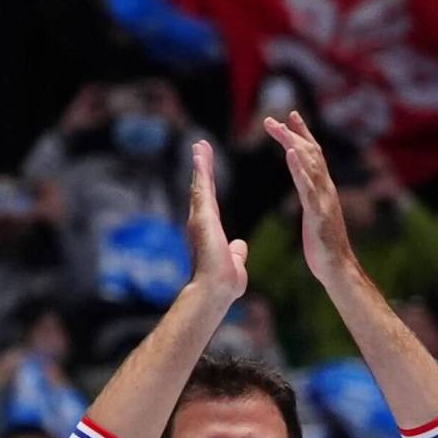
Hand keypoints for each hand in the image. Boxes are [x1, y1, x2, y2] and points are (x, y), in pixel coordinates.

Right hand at [180, 137, 249, 308]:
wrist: (215, 290)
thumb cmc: (223, 283)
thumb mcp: (233, 261)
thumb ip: (235, 251)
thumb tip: (239, 246)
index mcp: (209, 230)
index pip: (209, 201)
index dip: (208, 183)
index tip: (207, 168)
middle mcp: (200, 222)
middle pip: (200, 189)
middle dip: (201, 168)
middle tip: (199, 148)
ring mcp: (199, 219)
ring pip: (199, 185)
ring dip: (199, 165)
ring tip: (199, 146)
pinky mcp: (202, 219)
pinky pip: (202, 190)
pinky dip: (201, 172)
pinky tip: (200, 156)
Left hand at [265, 111, 350, 288]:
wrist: (337, 267)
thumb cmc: (323, 248)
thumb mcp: (314, 219)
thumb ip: (312, 203)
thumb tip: (308, 195)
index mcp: (321, 190)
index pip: (311, 156)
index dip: (301, 135)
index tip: (289, 116)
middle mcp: (325, 188)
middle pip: (309, 153)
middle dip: (292, 133)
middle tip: (272, 118)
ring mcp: (323, 198)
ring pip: (309, 164)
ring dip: (293, 143)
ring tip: (278, 127)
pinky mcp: (318, 211)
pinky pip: (307, 186)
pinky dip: (299, 168)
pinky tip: (290, 153)